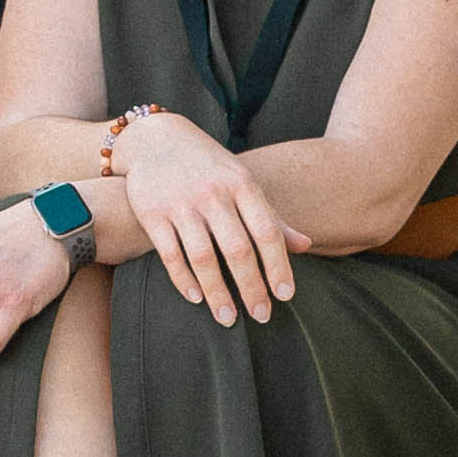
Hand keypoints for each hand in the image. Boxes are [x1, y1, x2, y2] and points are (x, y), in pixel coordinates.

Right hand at [112, 108, 304, 322]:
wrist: (155, 138)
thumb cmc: (208, 167)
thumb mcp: (242, 182)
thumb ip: (271, 216)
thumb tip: (306, 246)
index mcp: (242, 185)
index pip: (267, 232)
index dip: (278, 266)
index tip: (285, 295)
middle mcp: (212, 194)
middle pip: (238, 250)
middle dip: (252, 287)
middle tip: (261, 316)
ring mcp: (180, 204)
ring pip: (203, 257)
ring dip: (218, 293)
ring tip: (228, 318)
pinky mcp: (152, 213)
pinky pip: (170, 255)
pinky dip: (184, 280)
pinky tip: (196, 298)